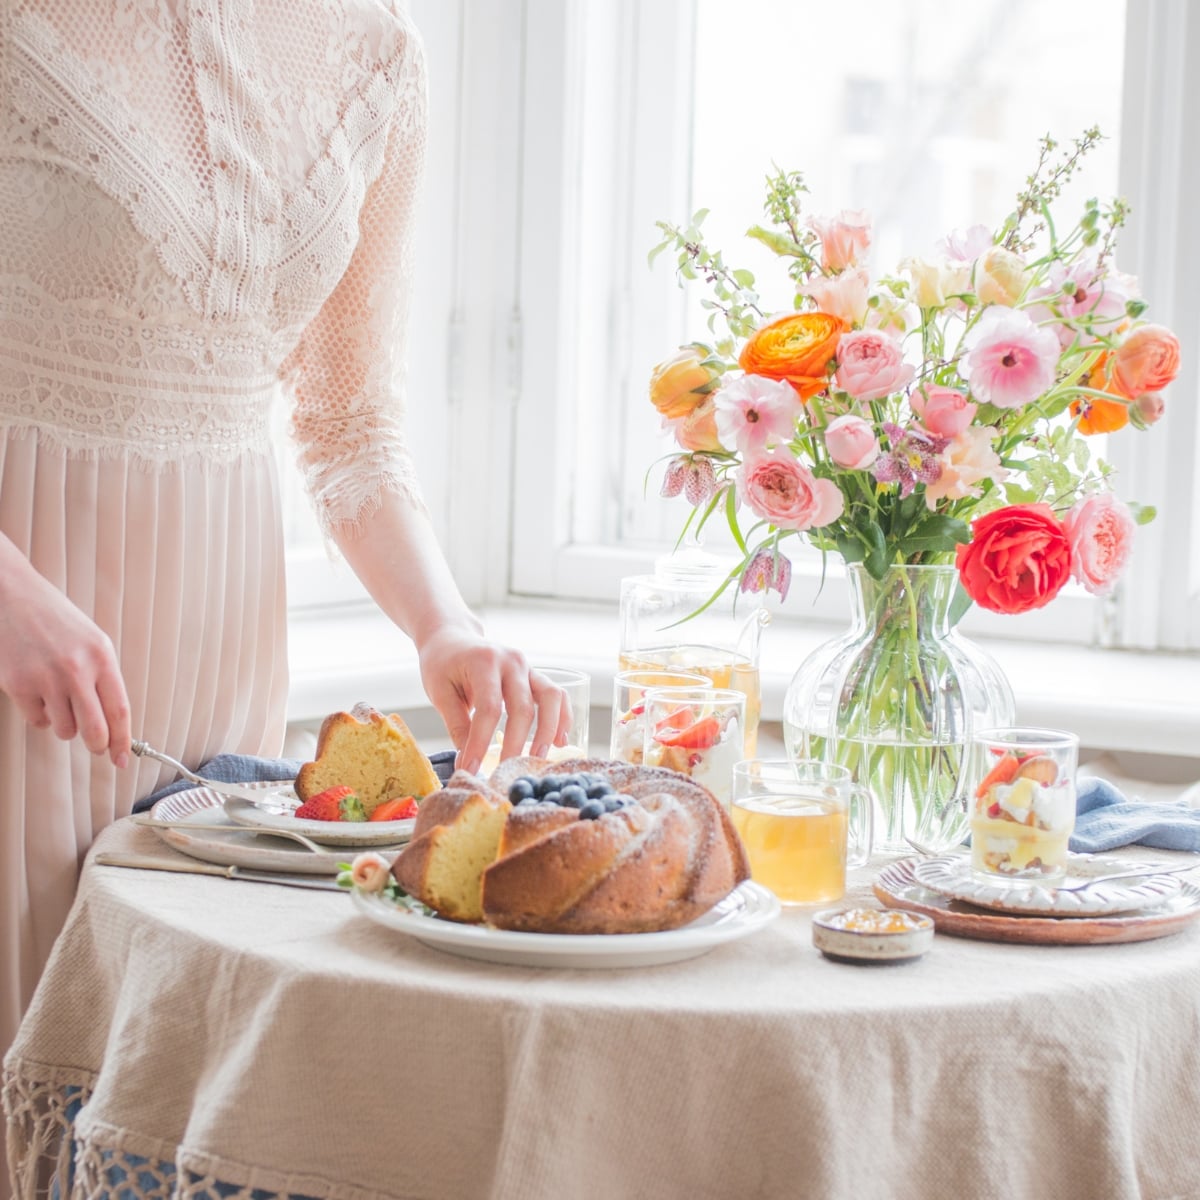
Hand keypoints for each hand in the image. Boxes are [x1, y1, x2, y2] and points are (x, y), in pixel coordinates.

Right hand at [0, 554, 131, 766]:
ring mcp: (45, 679)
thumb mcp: (93, 642)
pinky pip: (38, 721)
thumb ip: (103, 678)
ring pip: (65, 730)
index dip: (123, 740)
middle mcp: (76, 670)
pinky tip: (40, 694)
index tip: (123, 758)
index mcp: (102, 657)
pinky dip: (42, 716)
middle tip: (97, 747)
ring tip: (62, 701)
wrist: (13, 596)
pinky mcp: (18, 685)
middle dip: (98, 746)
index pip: (119, 711)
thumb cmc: (57, 621)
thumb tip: (113, 722)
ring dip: (66, 726)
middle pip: (95, 730)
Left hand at [417, 626, 570, 775]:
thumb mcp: (440, 691)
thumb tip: (469, 762)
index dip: (481, 742)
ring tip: (539, 757)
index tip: (471, 768)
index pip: (489, 709)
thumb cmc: (442, 663)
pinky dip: (562, 717)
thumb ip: (457, 724)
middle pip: (522, 707)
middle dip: (515, 744)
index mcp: (484, 662)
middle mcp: (511, 661)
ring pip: (550, 698)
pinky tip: (559, 740)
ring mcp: (527, 666)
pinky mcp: (535, 674)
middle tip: (504, 771)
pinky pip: (556, 695)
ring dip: (548, 730)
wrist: (453, 636)